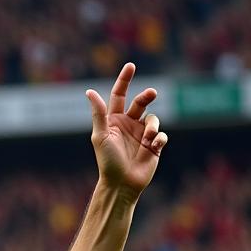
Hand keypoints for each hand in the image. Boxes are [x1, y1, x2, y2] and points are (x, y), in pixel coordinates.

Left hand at [87, 63, 168, 197]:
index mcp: (114, 121)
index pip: (119, 95)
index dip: (124, 80)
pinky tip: (153, 147)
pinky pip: (162, 135)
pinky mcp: (154, 146)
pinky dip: (159, 138)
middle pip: (140, 102)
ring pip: (154, 118)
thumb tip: (89, 91)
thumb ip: (98, 114)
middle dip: (147, 96)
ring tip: (148, 138)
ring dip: (153, 125)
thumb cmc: (107, 162)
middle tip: (151, 93)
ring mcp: (142, 134)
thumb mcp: (101, 136)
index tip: (131, 65)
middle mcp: (128, 125)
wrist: (121, 184)